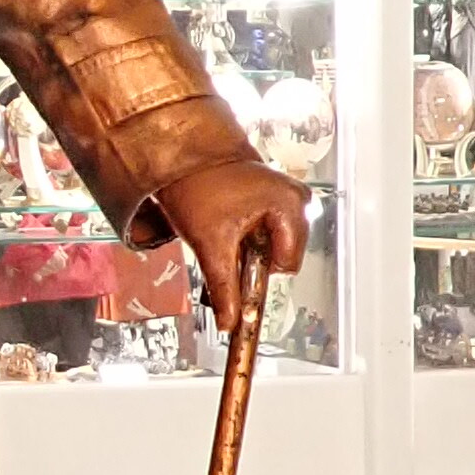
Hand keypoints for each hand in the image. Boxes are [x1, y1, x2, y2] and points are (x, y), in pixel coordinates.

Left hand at [157, 158, 308, 331]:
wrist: (178, 152)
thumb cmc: (195, 182)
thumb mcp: (210, 243)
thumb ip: (224, 287)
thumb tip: (230, 322)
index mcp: (291, 204)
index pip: (286, 265)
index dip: (258, 275)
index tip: (235, 277)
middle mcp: (296, 198)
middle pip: (280, 256)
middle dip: (252, 261)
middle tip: (223, 246)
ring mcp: (285, 195)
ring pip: (271, 246)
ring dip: (247, 250)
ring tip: (222, 232)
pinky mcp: (273, 195)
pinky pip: (266, 230)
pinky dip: (247, 238)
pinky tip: (227, 226)